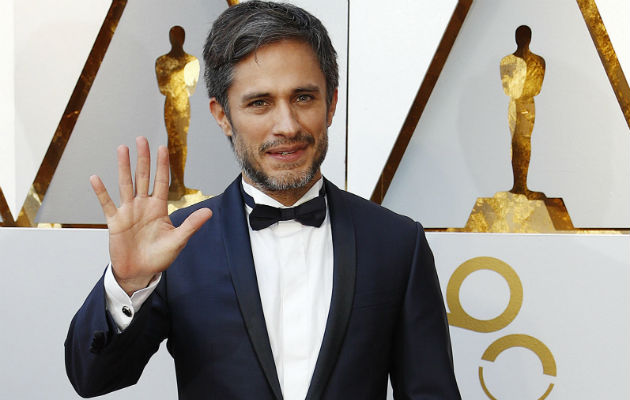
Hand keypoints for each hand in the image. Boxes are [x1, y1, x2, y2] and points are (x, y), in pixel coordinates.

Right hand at [90, 137, 211, 294]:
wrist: (140, 272)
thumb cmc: (160, 257)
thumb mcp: (178, 240)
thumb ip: (191, 224)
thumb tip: (209, 211)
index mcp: (159, 208)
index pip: (161, 181)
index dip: (162, 165)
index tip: (163, 147)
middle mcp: (143, 206)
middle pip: (143, 177)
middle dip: (143, 158)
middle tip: (142, 139)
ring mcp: (128, 212)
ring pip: (126, 184)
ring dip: (123, 167)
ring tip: (122, 148)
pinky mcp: (115, 222)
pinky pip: (107, 204)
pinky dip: (101, 192)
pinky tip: (96, 178)